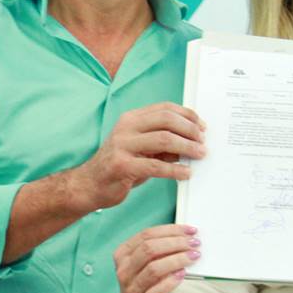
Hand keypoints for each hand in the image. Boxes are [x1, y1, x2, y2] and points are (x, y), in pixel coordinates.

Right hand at [68, 103, 205, 212]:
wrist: (89, 184)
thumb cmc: (119, 166)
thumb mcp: (141, 149)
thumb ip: (163, 143)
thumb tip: (191, 141)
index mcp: (131, 119)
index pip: (164, 108)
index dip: (187, 115)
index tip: (202, 126)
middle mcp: (126, 128)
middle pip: (166, 120)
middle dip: (190, 130)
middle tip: (203, 141)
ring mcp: (122, 145)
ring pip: (164, 139)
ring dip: (187, 147)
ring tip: (199, 155)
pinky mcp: (122, 166)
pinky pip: (155, 165)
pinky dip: (175, 169)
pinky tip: (186, 173)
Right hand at [113, 225, 200, 292]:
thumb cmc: (146, 283)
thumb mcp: (145, 263)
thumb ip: (159, 250)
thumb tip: (185, 236)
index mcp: (123, 254)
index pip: (146, 235)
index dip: (170, 231)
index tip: (190, 231)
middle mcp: (124, 270)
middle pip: (149, 249)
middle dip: (175, 243)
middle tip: (194, 244)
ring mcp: (131, 288)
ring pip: (154, 268)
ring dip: (177, 260)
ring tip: (193, 256)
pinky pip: (157, 290)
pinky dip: (172, 281)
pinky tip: (183, 274)